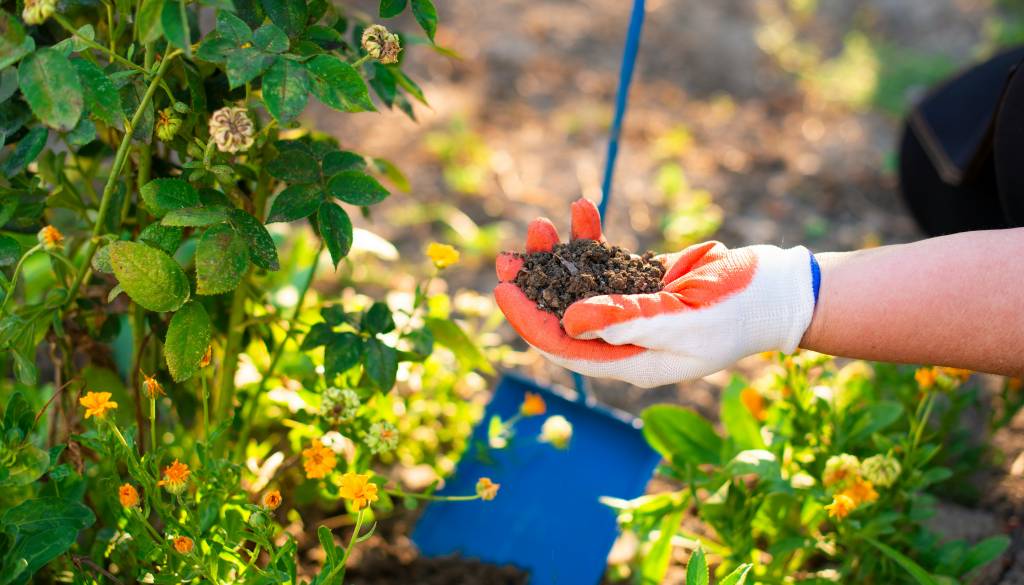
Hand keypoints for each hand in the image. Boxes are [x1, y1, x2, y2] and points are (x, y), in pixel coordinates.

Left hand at [494, 199, 818, 386]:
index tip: (502, 290)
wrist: (780, 287)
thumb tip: (568, 323)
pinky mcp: (645, 282)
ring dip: (557, 256)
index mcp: (632, 361)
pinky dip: (592, 237)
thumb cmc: (740, 308)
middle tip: (506, 255)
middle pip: (563, 315)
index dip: (529, 320)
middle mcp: (626, 339)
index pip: (564, 347)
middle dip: (534, 285)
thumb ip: (627, 321)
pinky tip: (580, 209)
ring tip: (538, 224)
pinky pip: (606, 261)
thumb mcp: (683, 318)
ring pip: (580, 284)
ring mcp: (634, 309)